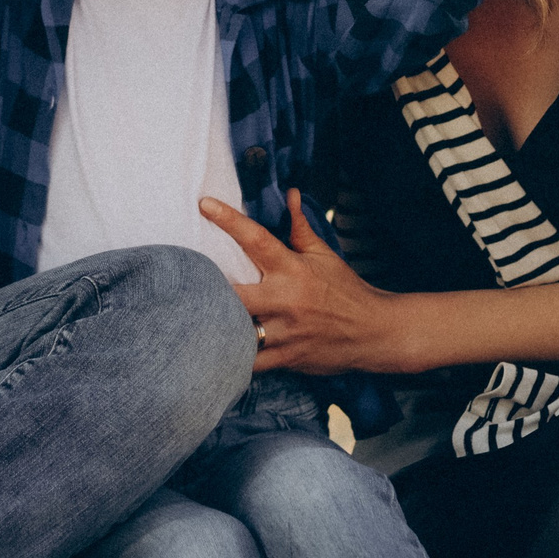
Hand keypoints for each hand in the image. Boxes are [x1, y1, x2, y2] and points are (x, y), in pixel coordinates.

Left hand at [200, 190, 417, 374]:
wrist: (374, 332)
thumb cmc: (345, 291)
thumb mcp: (324, 255)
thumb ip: (300, 227)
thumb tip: (291, 194)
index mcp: (292, 269)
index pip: (256, 239)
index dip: (228, 220)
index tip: (204, 204)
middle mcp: (285, 299)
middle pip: (234, 293)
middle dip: (208, 289)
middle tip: (184, 281)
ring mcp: (284, 332)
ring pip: (237, 332)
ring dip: (215, 325)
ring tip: (187, 318)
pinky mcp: (285, 358)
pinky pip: (249, 362)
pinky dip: (230, 359)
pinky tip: (213, 352)